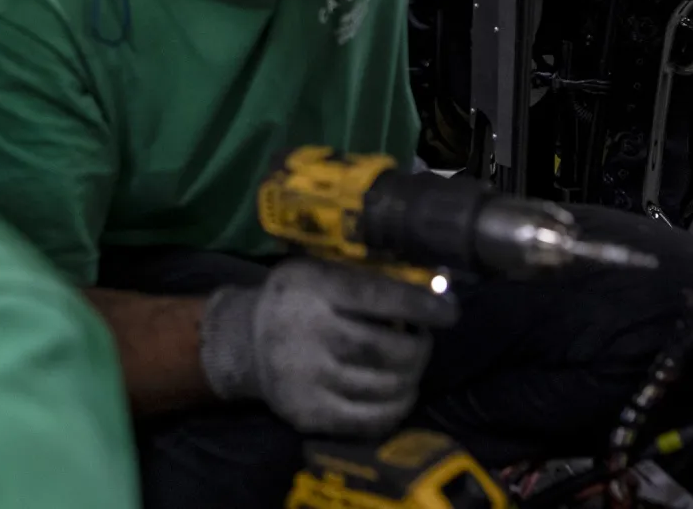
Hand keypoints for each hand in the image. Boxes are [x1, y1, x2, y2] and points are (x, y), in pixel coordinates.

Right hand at [198, 257, 458, 435]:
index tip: (448, 312)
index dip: (420, 306)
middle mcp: (307, 332)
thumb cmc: (298, 298)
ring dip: (410, 378)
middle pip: (386, 350)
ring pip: (384, 388)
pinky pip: (368, 420)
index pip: (377, 297)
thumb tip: (431, 290)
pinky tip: (399, 393)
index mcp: (313, 287)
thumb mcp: (320, 272)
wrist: (244, 340)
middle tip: (422, 341)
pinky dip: (395, 408)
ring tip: (410, 365)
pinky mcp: (308, 413)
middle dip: (418, 348)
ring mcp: (306, 378)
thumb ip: (365, 279)